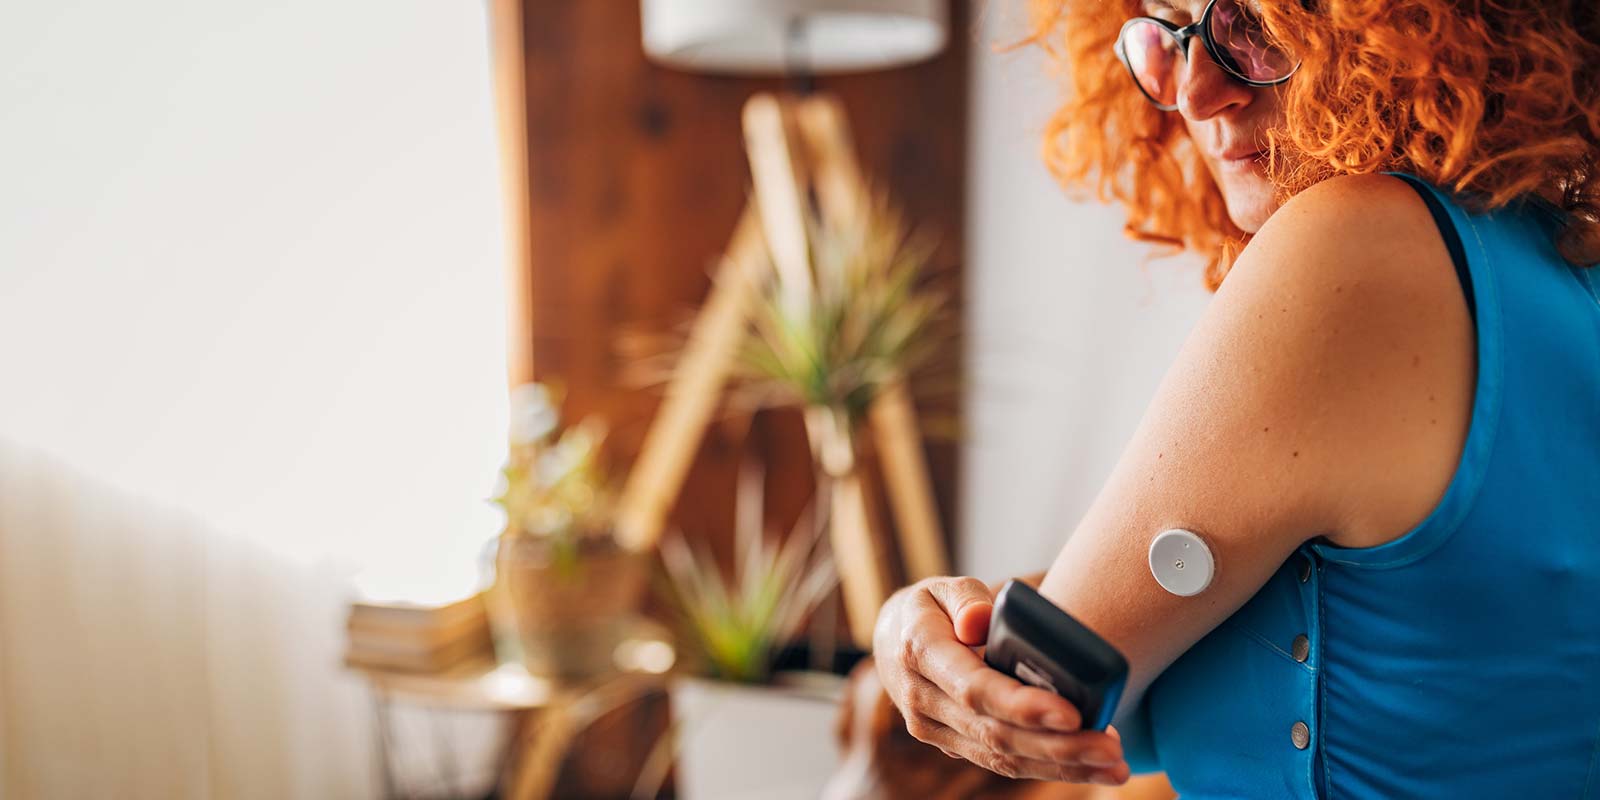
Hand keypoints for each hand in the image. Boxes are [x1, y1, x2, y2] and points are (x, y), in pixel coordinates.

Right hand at [872, 577, 1130, 784]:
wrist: (891, 641)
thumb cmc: (929, 608)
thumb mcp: (940, 587)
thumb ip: (964, 598)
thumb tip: (979, 621)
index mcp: (919, 654)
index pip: (974, 689)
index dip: (1023, 705)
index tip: (1072, 713)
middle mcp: (923, 700)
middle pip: (995, 733)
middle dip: (1058, 746)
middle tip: (1111, 750)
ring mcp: (935, 729)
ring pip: (1001, 756)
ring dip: (1061, 766)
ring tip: (1113, 767)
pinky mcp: (954, 744)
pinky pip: (1001, 762)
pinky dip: (1047, 767)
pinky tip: (1088, 768)